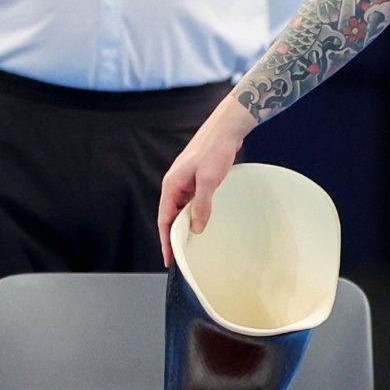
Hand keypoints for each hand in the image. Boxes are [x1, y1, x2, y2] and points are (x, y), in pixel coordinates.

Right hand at [156, 99, 254, 265]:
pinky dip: (195, 214)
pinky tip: (203, 222)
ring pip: (182, 209)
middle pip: (170, 216)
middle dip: (174, 237)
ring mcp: (186, 182)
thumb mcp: (209, 180)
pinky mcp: (196, 179)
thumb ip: (202, 205)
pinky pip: (192, 202)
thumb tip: (197, 228)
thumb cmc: (215, 150)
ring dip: (186, 225)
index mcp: (172, 185)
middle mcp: (175, 185)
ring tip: (191, 244)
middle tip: (181, 256)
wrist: (226, 129)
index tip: (168, 259)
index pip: (164, 220)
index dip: (165, 241)